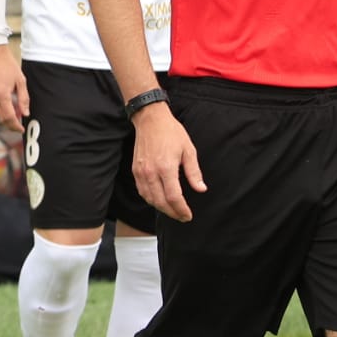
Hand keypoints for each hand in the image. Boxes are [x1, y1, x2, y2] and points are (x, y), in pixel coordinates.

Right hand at [0, 44, 29, 131]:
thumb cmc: (8, 65)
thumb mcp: (20, 80)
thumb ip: (23, 99)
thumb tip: (25, 113)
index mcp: (2, 94)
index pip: (9, 117)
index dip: (15, 126)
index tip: (21, 129)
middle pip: (0, 119)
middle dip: (10, 124)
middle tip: (18, 124)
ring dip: (2, 117)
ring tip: (11, 114)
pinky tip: (2, 104)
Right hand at [130, 102, 205, 221]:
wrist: (151, 119)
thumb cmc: (171, 132)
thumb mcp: (188, 150)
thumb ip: (194, 172)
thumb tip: (201, 189)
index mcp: (166, 167)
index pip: (174, 197)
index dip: (182, 210)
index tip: (188, 215)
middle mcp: (151, 172)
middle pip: (161, 202)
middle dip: (173, 213)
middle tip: (182, 216)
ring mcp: (141, 172)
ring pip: (150, 199)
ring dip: (161, 208)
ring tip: (172, 210)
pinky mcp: (135, 170)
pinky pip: (142, 191)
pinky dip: (150, 199)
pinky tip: (159, 200)